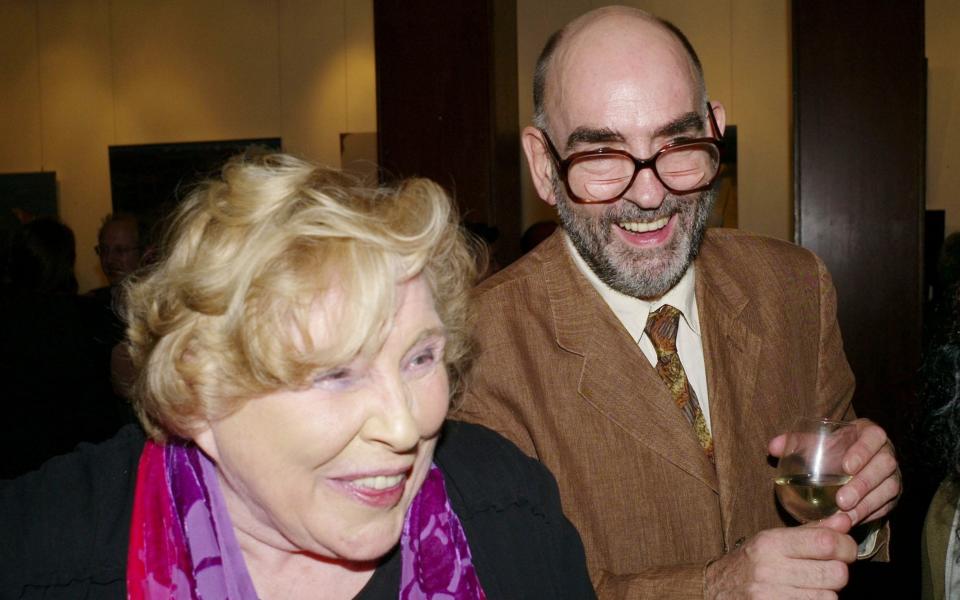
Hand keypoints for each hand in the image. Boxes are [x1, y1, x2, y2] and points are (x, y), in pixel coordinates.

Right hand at [704, 516, 856, 598]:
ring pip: (830, 597)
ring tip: (809, 586)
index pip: (827, 543)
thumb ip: (810, 532)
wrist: (715, 591)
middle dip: (838, 572)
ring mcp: (771, 596)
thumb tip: (845, 521)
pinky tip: (802, 596)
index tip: (846, 549)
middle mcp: (770, 569)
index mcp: (770, 543)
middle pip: (836, 573)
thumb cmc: (749, 564)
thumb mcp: (773, 541)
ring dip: (826, 592)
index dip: (847, 547)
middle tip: (827, 569)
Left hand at [769, 418, 899, 525]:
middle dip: (864, 484)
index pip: (874, 436)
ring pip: (889, 488)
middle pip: (885, 465)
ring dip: (867, 503)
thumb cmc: (831, 448)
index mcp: (869, 433)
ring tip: (845, 515)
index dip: (863, 450)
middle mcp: (886, 452)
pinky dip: (870, 513)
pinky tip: (852, 521)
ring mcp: (892, 474)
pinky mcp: (891, 494)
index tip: (846, 466)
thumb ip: (795, 441)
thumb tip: (773, 447)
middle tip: (842, 500)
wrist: (849, 463)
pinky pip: (887, 505)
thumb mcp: (816, 441)